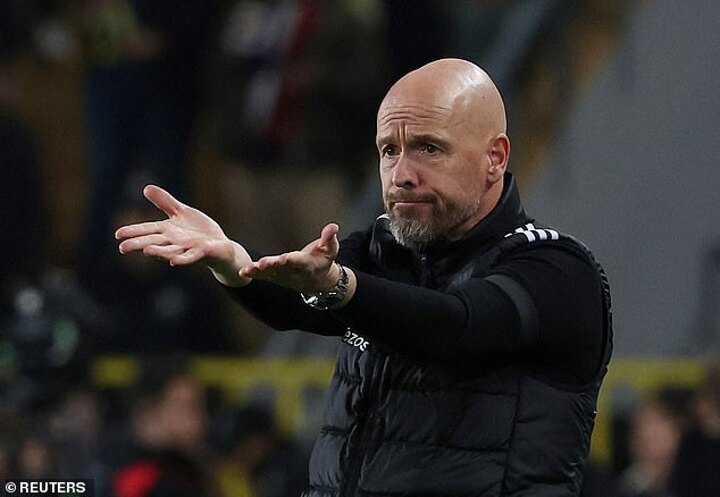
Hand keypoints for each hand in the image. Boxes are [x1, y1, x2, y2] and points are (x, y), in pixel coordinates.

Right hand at [115, 185, 251, 286]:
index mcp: (168, 230)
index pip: (148, 229)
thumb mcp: (181, 212)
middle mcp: (175, 241)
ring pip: (170, 250)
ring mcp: (187, 248)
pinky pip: (191, 256)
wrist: (220, 246)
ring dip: (159, 252)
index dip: (133, 231)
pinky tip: (174, 262)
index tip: (117, 234)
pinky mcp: (201, 252)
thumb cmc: (198, 230)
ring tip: (146, 251)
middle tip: (123, 248)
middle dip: (139, 244)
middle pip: (154, 242)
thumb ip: (165, 202)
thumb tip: (146, 188)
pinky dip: (183, 259)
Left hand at [239, 223, 342, 292]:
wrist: (319, 282)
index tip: (284, 258)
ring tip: (248, 269)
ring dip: (260, 272)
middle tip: (262, 263)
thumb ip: (329, 238)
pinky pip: (264, 277)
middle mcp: (294, 272)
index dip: (291, 260)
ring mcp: (284, 277)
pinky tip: (242, 272)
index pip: (298, 261)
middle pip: (282, 269)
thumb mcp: (331, 249)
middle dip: (272, 266)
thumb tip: (333, 226)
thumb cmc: (324, 260)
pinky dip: (254, 274)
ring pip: (271, 274)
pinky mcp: (276, 277)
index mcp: (307, 264)